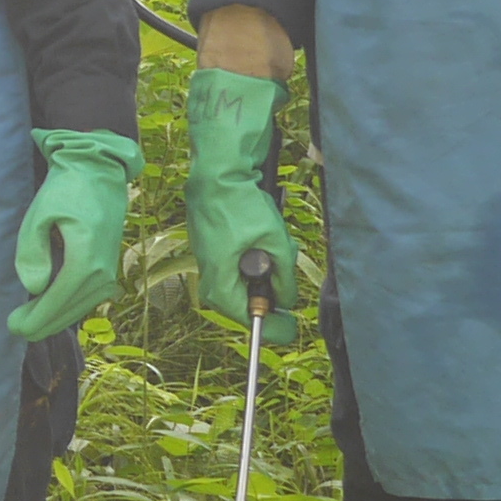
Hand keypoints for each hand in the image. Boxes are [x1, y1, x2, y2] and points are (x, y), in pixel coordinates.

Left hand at [5, 128, 140, 341]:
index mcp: (85, 260)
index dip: (35, 318)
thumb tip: (33, 288)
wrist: (100, 173)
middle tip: (14, 328)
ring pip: (79, 309)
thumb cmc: (66, 190)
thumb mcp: (40, 214)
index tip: (14, 328)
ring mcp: (109, 274)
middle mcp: (102, 273)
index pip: (57, 301)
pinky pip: (86, 299)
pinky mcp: (109, 272)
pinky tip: (48, 310)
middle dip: (41, 323)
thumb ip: (33, 251)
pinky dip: (67, 308)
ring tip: (27, 323)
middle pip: (68, 310)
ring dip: (54, 319)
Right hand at [182, 64, 308, 322]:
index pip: (247, 319)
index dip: (273, 327)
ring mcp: (207, 263)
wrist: (217, 172)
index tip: (293, 328)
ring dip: (262, 278)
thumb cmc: (242, 206)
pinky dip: (253, 263)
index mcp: (221, 281)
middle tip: (289, 293)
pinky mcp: (211, 249)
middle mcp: (208, 277)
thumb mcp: (275, 242)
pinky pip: (234, 269)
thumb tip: (287, 299)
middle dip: (269, 298)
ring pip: (240, 285)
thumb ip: (283, 276)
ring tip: (278, 255)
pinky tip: (264, 244)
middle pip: (243, 303)